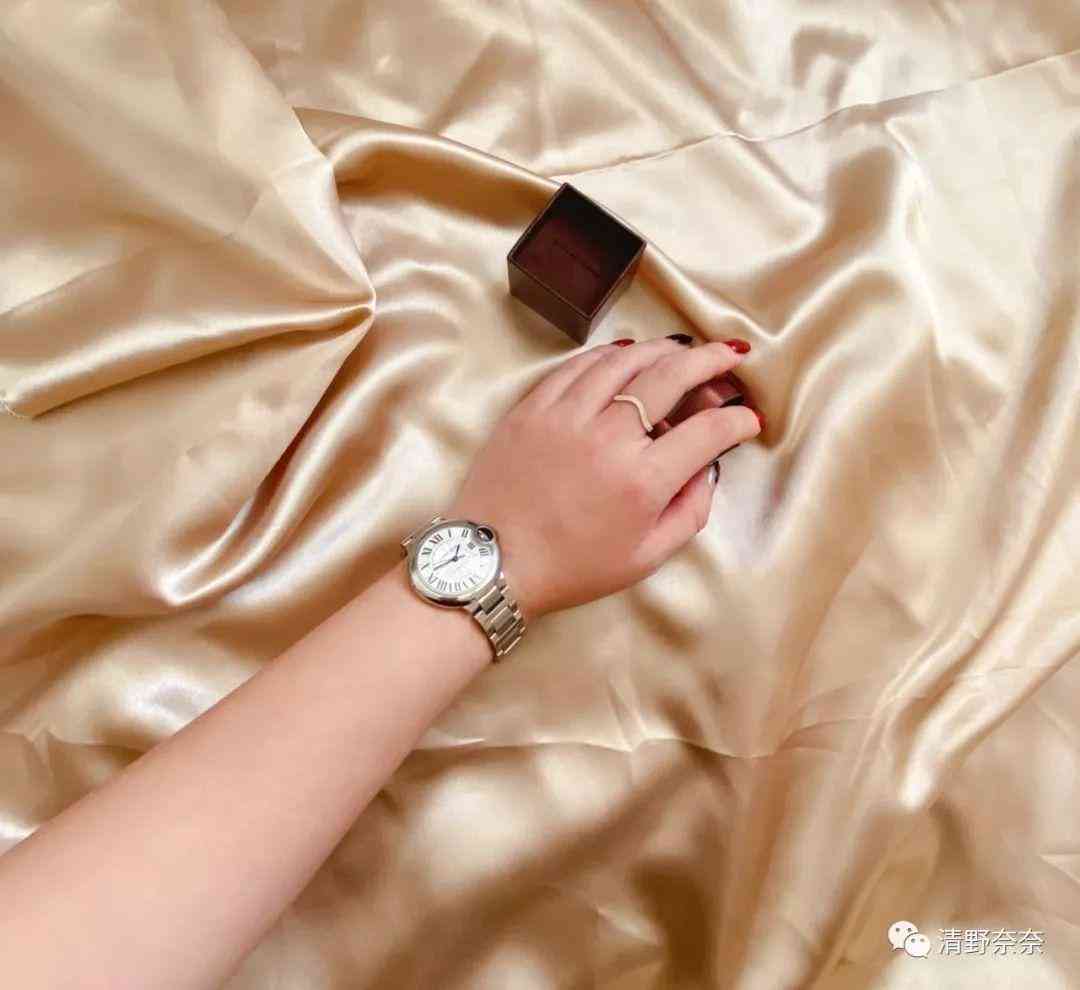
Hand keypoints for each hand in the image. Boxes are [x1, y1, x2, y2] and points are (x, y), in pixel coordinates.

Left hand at [447, 335, 763, 618]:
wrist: (494, 564)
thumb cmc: (572, 569)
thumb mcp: (645, 559)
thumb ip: (689, 512)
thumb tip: (708, 469)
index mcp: (642, 481)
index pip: (708, 431)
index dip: (737, 419)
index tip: (747, 418)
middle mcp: (608, 437)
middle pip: (671, 376)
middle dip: (709, 361)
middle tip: (728, 357)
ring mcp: (565, 416)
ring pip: (624, 361)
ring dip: (661, 350)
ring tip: (680, 350)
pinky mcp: (532, 408)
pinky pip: (577, 366)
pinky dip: (608, 356)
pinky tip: (625, 356)